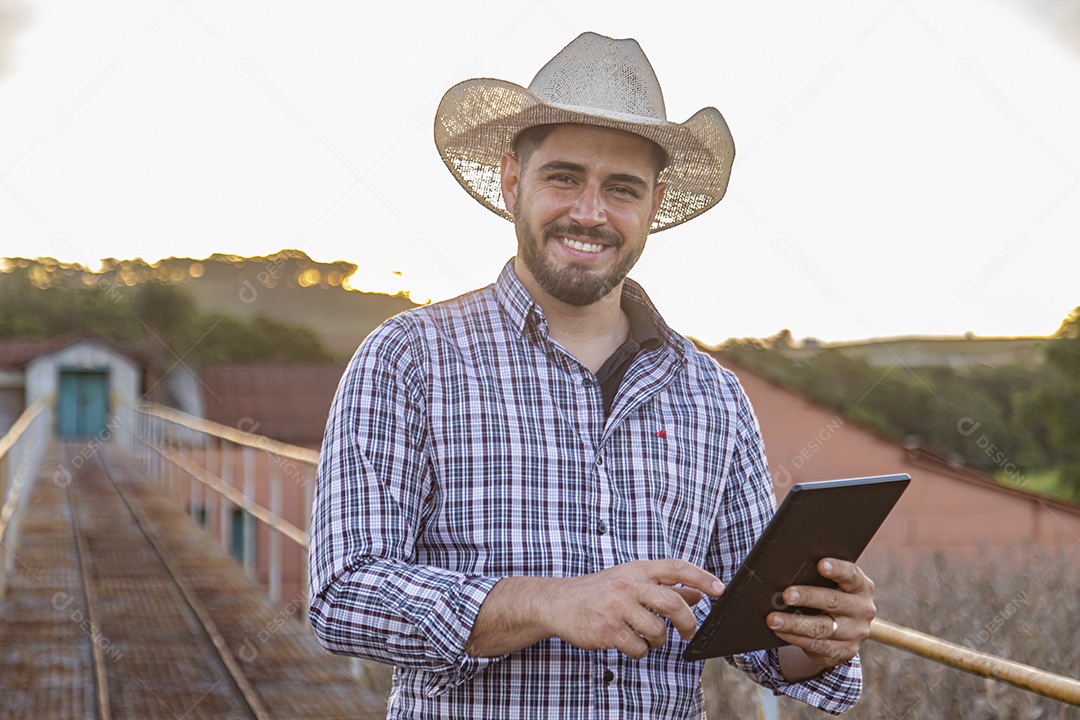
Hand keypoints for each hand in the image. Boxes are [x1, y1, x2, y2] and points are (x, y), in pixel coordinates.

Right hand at [546, 558, 723, 658]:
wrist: (560, 602)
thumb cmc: (600, 591)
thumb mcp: (632, 580)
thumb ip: (664, 586)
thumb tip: (697, 594)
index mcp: (637, 570)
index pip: (676, 568)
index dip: (701, 577)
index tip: (719, 589)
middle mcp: (628, 585)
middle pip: (673, 603)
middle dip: (687, 622)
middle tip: (689, 632)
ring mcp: (617, 607)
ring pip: (658, 630)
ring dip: (658, 640)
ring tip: (646, 636)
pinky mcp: (608, 630)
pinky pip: (639, 648)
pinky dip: (640, 651)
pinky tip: (629, 643)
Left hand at [766, 558, 875, 677]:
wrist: (844, 630)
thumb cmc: (830, 595)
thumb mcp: (831, 585)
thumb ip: (816, 576)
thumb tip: (785, 571)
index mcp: (861, 586)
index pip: (851, 574)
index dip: (837, 569)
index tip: (820, 564)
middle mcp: (862, 610)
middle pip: (834, 601)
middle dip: (808, 597)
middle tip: (786, 595)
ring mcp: (856, 633)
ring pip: (822, 627)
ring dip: (794, 623)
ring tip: (773, 619)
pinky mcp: (845, 651)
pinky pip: (817, 645)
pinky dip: (795, 638)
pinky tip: (780, 631)